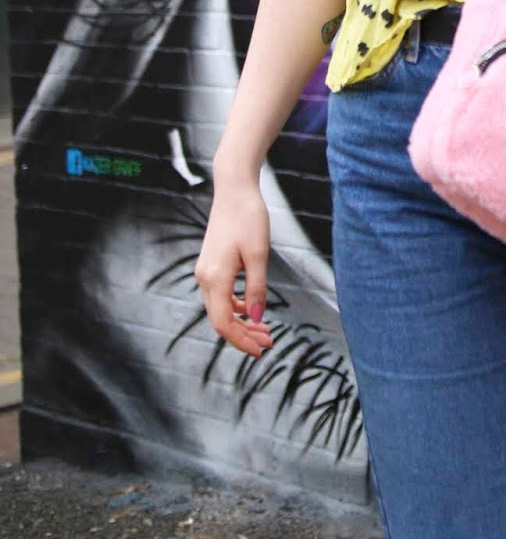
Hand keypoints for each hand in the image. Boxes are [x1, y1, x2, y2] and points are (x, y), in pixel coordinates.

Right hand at [195, 181, 273, 358]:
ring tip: (264, 328)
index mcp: (215, 278)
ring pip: (219, 308)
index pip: (224, 323)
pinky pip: (220, 294)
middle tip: (268, 342)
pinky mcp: (210, 264)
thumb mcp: (259, 254)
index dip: (241, 340)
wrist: (233, 189)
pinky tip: (251, 307)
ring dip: (240, 321)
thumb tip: (258, 317)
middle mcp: (204, 278)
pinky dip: (235, 306)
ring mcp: (205, 271)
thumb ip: (257, 288)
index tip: (261, 349)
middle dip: (243, 334)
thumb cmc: (248, 217)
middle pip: (220, 319)